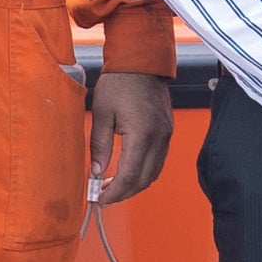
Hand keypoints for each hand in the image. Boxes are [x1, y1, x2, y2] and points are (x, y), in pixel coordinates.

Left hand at [83, 69, 174, 210]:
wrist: (141, 62)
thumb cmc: (119, 83)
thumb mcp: (101, 114)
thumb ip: (99, 146)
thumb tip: (95, 173)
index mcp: (142, 135)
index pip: (129, 176)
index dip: (114, 193)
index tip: (99, 199)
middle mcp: (159, 139)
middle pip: (144, 180)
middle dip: (123, 193)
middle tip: (103, 195)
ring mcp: (166, 136)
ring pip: (153, 173)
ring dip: (134, 184)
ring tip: (111, 185)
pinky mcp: (167, 132)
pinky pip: (158, 161)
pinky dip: (143, 171)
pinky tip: (126, 170)